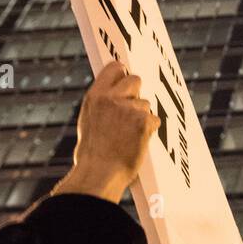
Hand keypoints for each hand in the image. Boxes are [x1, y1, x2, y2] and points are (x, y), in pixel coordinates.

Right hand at [52, 62, 158, 203]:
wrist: (98, 175)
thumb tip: (114, 95)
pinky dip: (149, 130)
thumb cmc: (92, 155)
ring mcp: (129, 109)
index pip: (114, 68)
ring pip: (146, 104)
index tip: (125, 78)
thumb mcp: (89, 121)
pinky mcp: (144, 121)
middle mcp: (112, 98)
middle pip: (135, 80)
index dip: (122, 73)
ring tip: (129, 135)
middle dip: (137, 93)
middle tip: (133, 110)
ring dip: (142, 117)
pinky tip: (137, 142)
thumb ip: (103, 105)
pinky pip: (153, 120)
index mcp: (95, 97)